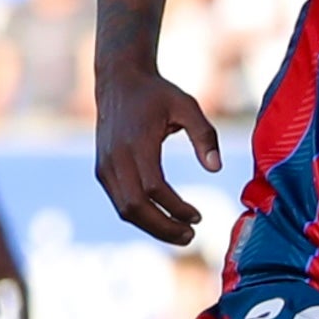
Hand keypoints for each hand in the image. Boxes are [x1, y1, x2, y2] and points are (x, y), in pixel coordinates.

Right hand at [92, 65, 220, 246]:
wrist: (119, 81)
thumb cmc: (157, 94)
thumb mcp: (188, 106)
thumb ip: (205, 136)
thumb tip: (216, 169)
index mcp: (136, 143)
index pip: (155, 188)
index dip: (177, 208)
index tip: (199, 217)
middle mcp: (115, 159)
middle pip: (135, 207)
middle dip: (163, 228)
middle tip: (191, 236)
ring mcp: (104, 167)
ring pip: (124, 210)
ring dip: (152, 227)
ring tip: (180, 234)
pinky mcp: (102, 171)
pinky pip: (120, 202)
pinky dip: (141, 216)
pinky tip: (163, 219)